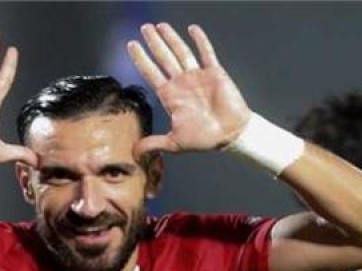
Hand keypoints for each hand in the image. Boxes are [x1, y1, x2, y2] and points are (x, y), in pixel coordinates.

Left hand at [127, 23, 251, 158]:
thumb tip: (133, 154)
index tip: (131, 45)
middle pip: (163, 58)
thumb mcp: (174, 143)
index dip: (140, 59)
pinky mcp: (214, 73)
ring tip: (160, 25)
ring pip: (181, 52)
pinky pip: (206, 53)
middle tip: (144, 28)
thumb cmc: (204, 139)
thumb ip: (153, 144)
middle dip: (154, 43)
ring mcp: (197, 76)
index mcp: (170, 96)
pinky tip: (192, 29)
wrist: (230, 135)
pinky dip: (200, 40)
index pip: (151, 73)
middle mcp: (181, 83)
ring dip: (171, 38)